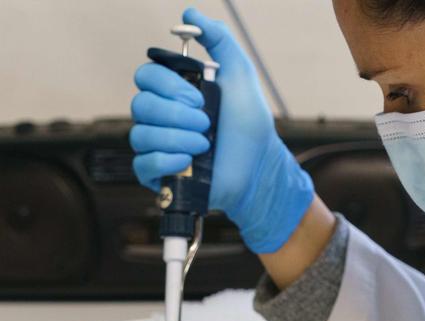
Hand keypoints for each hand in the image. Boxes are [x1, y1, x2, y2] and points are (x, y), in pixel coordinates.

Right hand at [130, 8, 313, 252]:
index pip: (145, 76)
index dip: (169, 85)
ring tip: (204, 144)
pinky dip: (165, 161)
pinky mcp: (158, 175)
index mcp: (173, 92)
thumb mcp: (240, 74)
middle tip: (207, 122)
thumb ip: (218, 40)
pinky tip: (189, 162)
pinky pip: (142, 165)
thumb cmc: (249, 123)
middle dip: (177, 114)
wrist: (259, 165)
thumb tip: (189, 13)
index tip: (200, 96)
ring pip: (140, 135)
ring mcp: (157, 146)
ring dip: (177, 138)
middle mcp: (160, 117)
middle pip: (140, 105)